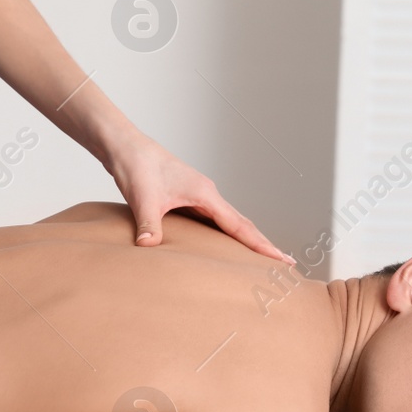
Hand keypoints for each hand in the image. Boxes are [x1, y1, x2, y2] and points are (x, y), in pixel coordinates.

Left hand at [106, 132, 293, 262]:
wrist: (126, 147)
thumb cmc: (137, 167)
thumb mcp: (143, 199)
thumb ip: (149, 224)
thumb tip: (148, 246)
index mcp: (206, 194)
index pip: (241, 226)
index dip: (262, 246)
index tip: (284, 260)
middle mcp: (207, 195)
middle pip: (243, 224)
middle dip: (263, 245)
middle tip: (285, 264)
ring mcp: (199, 196)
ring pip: (230, 222)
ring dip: (246, 240)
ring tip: (260, 260)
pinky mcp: (187, 198)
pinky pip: (214, 221)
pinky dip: (225, 234)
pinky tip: (223, 246)